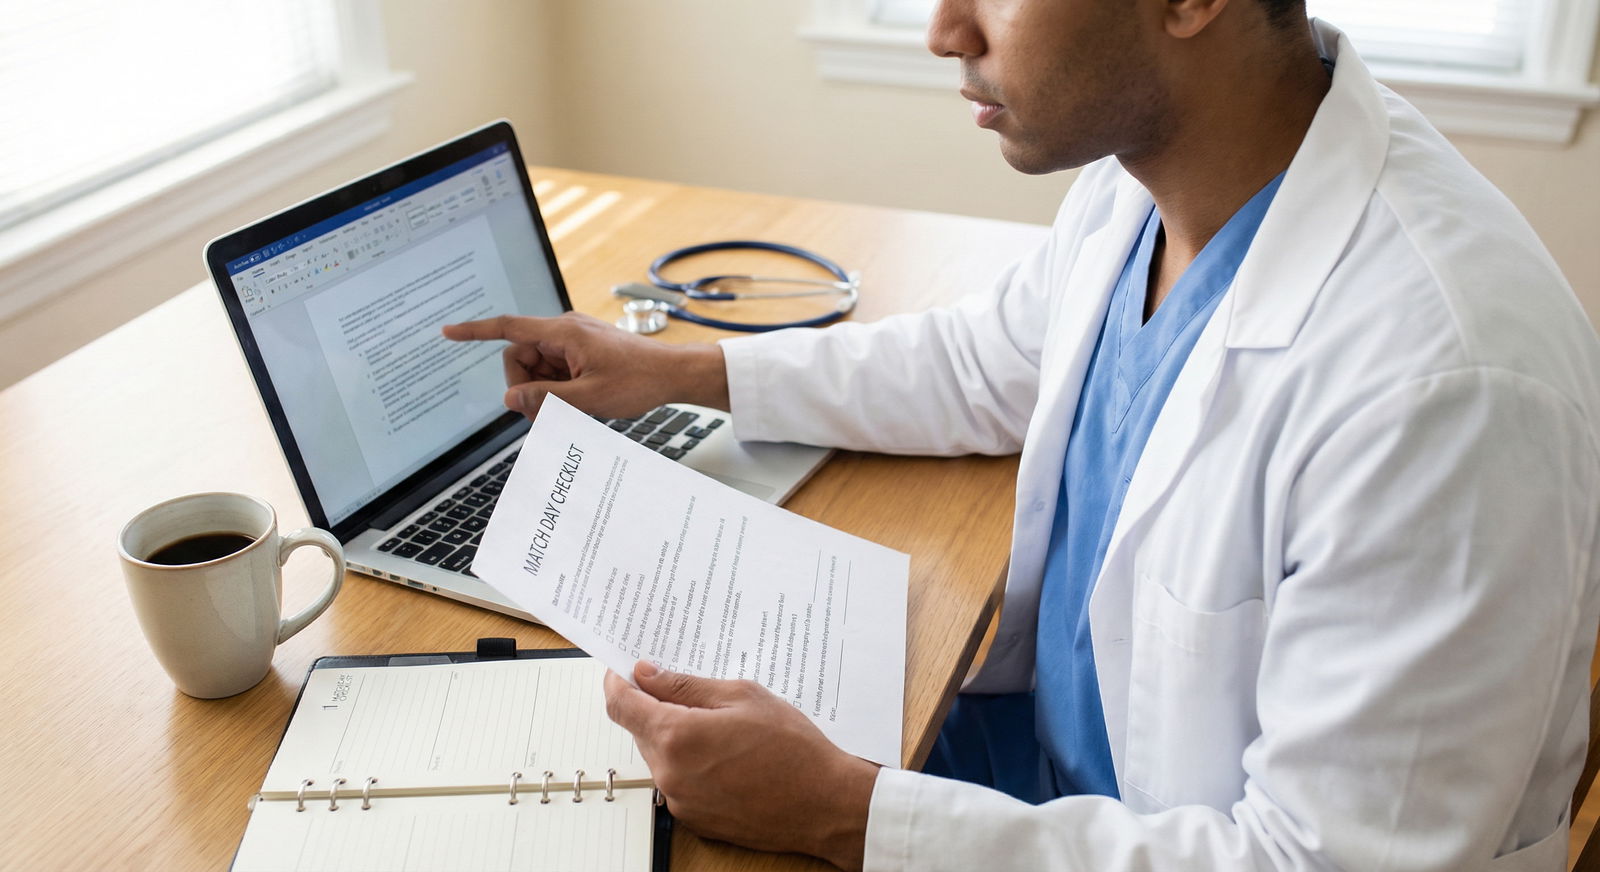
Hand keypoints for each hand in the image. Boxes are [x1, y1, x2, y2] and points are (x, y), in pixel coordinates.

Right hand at [440, 312, 728, 418]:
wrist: (674, 375)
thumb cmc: (638, 382)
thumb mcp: (589, 398)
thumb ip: (545, 399)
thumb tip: (510, 399)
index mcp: (564, 332)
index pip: (508, 328)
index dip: (475, 331)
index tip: (448, 332)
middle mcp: (565, 331)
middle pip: (520, 357)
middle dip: (525, 387)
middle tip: (548, 414)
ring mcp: (574, 341)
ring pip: (537, 368)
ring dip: (544, 392)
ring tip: (572, 410)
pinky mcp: (583, 352)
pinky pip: (555, 371)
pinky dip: (558, 389)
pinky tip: (579, 402)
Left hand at [604, 661, 878, 870]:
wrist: (824, 803)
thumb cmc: (791, 748)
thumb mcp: (741, 696)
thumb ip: (685, 685)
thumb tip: (645, 674)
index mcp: (676, 736)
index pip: (621, 705)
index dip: (617, 682)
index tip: (623, 670)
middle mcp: (670, 774)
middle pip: (640, 730)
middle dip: (655, 708)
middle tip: (689, 692)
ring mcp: (680, 801)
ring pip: (660, 757)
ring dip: (675, 737)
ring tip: (720, 728)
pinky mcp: (695, 819)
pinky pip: (678, 781)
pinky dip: (690, 764)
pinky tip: (726, 756)